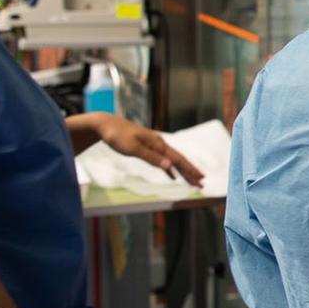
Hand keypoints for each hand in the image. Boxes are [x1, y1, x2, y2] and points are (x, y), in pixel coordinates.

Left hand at [90, 114, 205, 185]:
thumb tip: (170, 166)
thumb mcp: (133, 148)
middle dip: (190, 172)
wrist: (106, 125)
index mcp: (158, 144)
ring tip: (192, 180)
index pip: (178, 159)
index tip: (200, 178)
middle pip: (178, 160)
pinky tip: (172, 175)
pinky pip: (164, 160)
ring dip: (182, 171)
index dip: (190, 169)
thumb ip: (151, 157)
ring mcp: (154, 145)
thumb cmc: (117, 136)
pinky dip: (170, 168)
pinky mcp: (148, 148)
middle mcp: (159, 144)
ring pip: (172, 160)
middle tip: (201, 183)